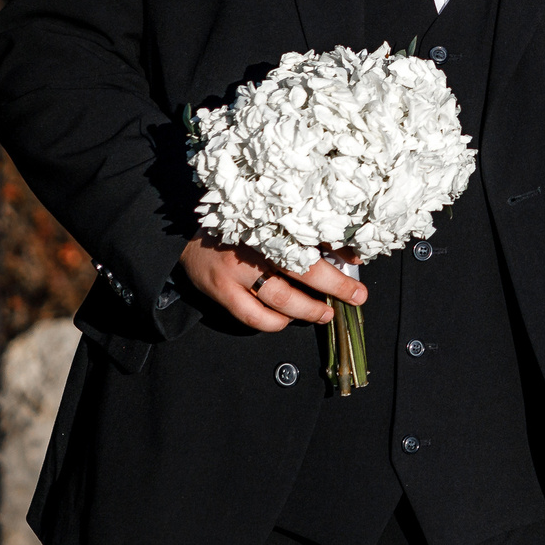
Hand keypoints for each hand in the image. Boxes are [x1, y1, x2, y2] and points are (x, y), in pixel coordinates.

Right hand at [178, 235, 367, 332]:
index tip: (358, 259)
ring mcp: (235, 270)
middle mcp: (252, 244)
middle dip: (334, 285)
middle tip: (356, 295)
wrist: (186, 239)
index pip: (310, 236)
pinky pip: (252, 316)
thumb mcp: (269, 224)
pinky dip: (274, 322)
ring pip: (279, 297)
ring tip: (324, 313)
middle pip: (300, 268)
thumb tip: (347, 252)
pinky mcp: (220, 290)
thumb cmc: (237, 230)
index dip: (338, 249)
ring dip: (308, 309)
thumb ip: (304, 236)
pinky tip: (285, 320)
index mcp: (268, 222)